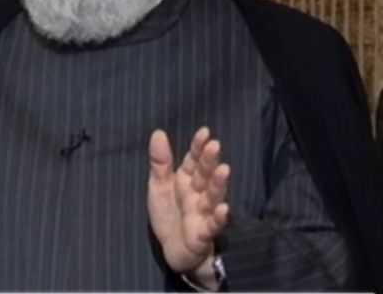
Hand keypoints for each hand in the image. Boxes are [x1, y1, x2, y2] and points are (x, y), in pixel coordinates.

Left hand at [147, 127, 229, 283]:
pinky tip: (224, 209)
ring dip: (218, 184)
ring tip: (224, 170)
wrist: (173, 250)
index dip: (198, 147)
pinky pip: (212, 225)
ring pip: (212, 196)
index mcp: (186, 180)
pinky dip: (218, 218)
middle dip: (209, 161)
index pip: (194, 160)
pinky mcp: (203, 234)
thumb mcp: (159, 185)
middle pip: (205, 175)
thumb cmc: (169, 214)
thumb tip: (158, 132)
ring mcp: (203, 213)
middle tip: (215, 146)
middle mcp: (198, 194)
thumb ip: (160, 162)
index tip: (204, 132)